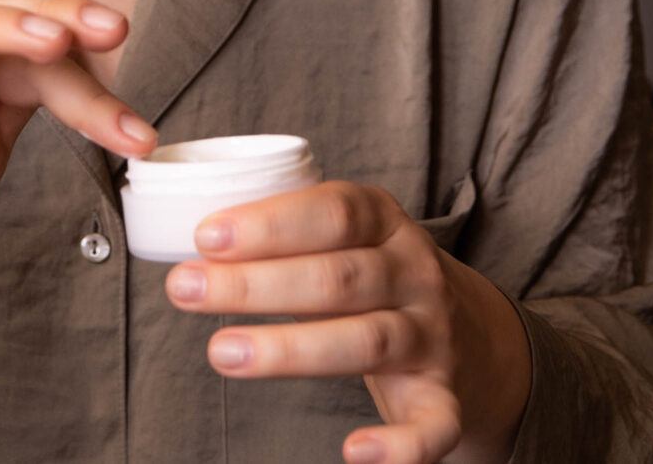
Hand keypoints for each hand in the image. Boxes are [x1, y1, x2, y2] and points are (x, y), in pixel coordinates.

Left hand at [164, 181, 530, 463]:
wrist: (469, 331)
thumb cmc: (369, 273)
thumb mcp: (341, 235)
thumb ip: (282, 231)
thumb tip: (188, 236)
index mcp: (385, 222)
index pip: (332, 212)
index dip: (269, 224)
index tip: (205, 236)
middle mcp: (414, 274)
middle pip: (337, 279)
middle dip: (255, 285)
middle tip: (184, 288)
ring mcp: (432, 338)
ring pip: (366, 342)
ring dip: (291, 349)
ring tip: (222, 351)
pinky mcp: (444, 398)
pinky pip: (432, 426)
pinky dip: (399, 447)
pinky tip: (354, 452)